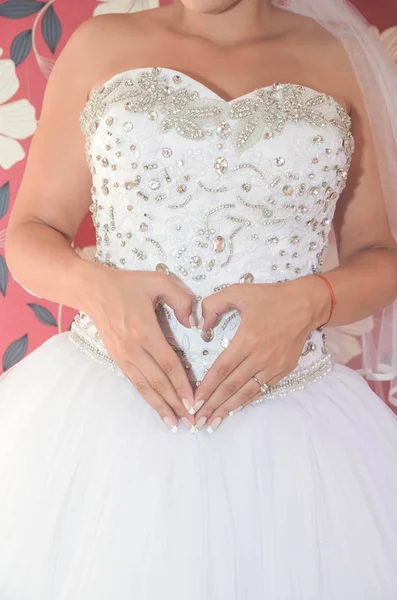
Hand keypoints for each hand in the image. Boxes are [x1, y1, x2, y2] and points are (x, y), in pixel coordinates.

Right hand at [85, 267, 197, 431]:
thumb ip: (181, 300)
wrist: (94, 290)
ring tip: (175, 424)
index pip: (168, 364)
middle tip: (191, 422)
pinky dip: (147, 397)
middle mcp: (133, 349)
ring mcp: (123, 356)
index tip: (194, 402)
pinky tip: (157, 407)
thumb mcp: (159, 281)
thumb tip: (193, 323)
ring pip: (144, 387)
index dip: (182, 385)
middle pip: (158, 382)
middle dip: (175, 404)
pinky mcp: (117, 359)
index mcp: (145, 331)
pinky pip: (135, 382)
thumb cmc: (129, 284)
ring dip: (160, 407)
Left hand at [193, 276, 329, 431]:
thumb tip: (200, 327)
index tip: (194, 401)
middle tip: (197, 421)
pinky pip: (261, 389)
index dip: (207, 387)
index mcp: (248, 338)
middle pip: (232, 386)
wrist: (306, 304)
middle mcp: (260, 356)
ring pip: (246, 392)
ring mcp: (274, 365)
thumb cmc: (270, 297)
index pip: (222, 369)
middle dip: (213, 405)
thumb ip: (213, 306)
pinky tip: (234, 409)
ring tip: (212, 423)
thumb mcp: (238, 291)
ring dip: (228, 409)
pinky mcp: (284, 370)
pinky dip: (246, 401)